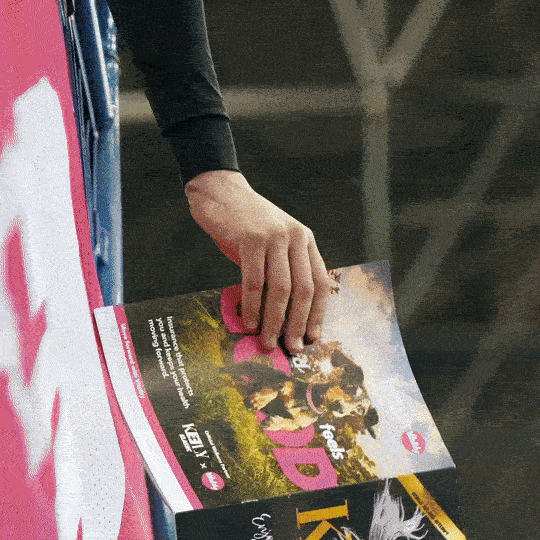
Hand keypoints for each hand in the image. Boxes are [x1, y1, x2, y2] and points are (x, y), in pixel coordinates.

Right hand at [185, 170, 331, 352]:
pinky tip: (248, 321)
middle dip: (297, 324)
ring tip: (267, 341)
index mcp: (306, 241)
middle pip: (304, 290)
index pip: (320, 283)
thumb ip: (281, 272)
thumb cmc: (244, 225)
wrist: (220, 192)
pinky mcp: (251, 238)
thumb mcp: (273, 245)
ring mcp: (274, 237)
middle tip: (290, 347)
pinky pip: (254, 281)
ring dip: (274, 321)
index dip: (317, 315)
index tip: (311, 339)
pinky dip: (252, 306)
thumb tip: (282, 318)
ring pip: (281, 289)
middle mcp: (296, 237)